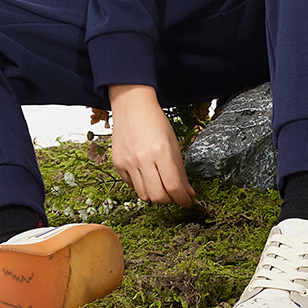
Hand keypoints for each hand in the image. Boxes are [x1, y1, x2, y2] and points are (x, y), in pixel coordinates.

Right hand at [108, 84, 195, 206]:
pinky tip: (148, 175)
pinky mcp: (118, 165)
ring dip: (156, 195)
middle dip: (170, 200)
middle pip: (158, 196)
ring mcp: (128, 162)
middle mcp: (143, 159)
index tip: (188, 201)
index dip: (183, 199)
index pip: (174, 187)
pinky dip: (142, 186)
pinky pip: (132, 186)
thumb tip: (188, 193)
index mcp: (161, 151)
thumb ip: (180, 170)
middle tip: (176, 196)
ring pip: (144, 195)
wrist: (132, 106)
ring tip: (162, 185)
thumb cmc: (156, 122)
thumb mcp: (174, 143)